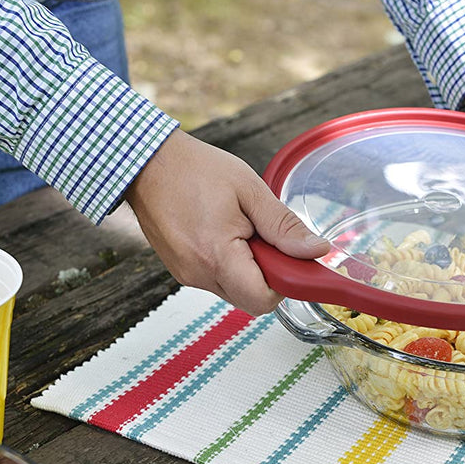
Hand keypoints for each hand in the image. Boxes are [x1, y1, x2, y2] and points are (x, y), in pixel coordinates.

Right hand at [125, 129, 329, 315]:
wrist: (147, 162)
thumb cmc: (195, 169)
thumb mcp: (250, 190)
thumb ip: (284, 226)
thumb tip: (316, 251)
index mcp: (216, 257)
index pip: (263, 301)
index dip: (284, 283)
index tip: (286, 255)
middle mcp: (198, 274)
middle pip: (251, 299)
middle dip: (267, 274)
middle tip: (261, 235)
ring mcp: (186, 275)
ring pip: (235, 290)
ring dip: (247, 268)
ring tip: (238, 228)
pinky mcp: (181, 270)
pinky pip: (216, 280)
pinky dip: (228, 264)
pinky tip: (221, 232)